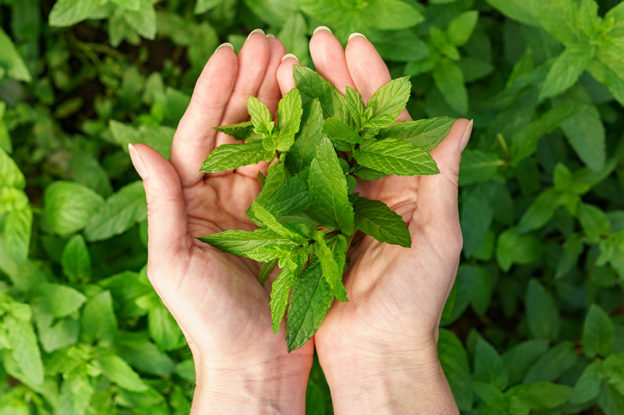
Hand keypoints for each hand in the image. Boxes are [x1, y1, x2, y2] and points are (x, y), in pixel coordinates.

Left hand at [129, 32, 312, 413]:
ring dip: (282, 102)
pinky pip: (300, 172)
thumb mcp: (173, 262)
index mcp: (193, 200)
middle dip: (252, 84)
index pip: (201, 135)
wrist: (255, 361)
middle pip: (239, 129)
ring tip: (295, 61)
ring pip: (272, 143)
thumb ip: (161, 203)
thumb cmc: (208, 320)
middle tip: (269, 40)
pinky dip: (308, 140)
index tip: (230, 53)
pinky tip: (319, 110)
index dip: (214, 93)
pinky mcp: (295, 220)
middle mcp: (226, 195)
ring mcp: (263, 205)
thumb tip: (136, 145)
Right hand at [277, 29, 471, 413]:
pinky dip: (288, 148)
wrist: (374, 351)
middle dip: (335, 79)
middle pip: (353, 122)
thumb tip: (461, 121)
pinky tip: (273, 118)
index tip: (351, 44)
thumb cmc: (415, 300)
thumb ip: (441, 178)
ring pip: (323, 143)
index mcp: (407, 184)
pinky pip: (299, 178)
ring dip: (308, 104)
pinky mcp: (311, 223)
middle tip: (314, 40)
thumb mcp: (438, 236)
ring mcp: (339, 203)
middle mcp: (373, 187)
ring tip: (288, 65)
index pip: (389, 120)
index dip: (371, 80)